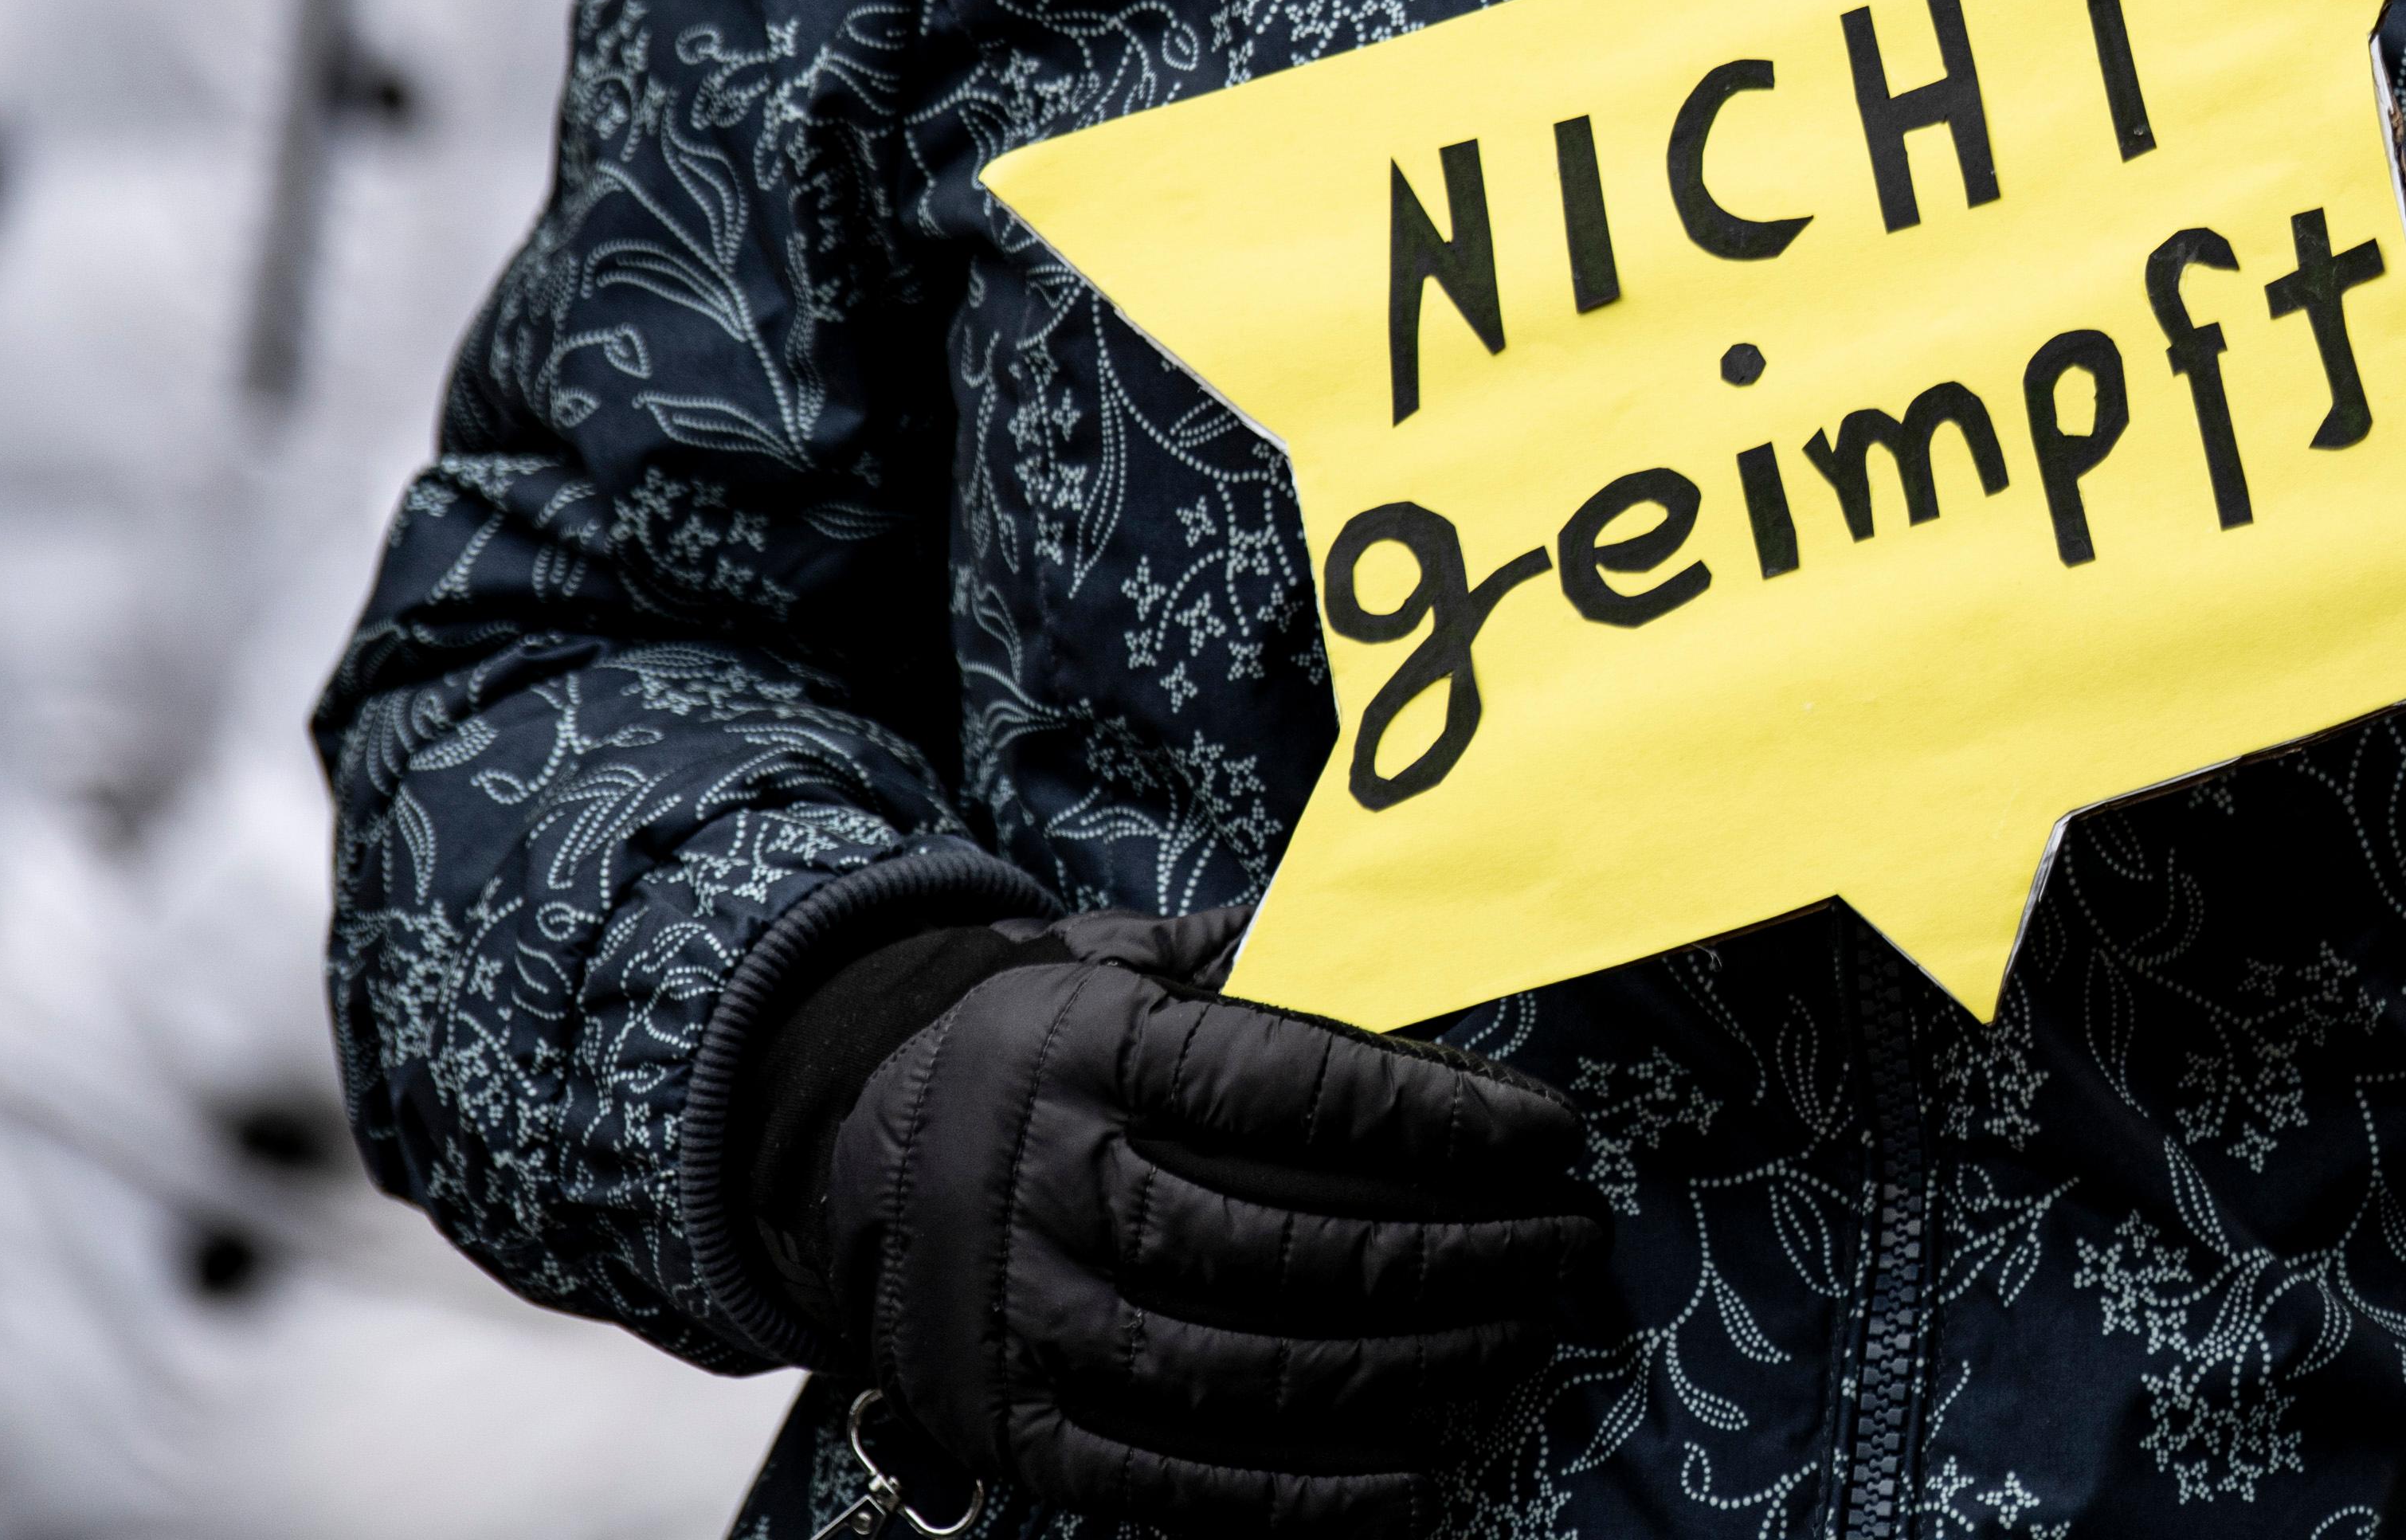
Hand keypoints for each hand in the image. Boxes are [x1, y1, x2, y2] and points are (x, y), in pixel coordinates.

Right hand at [755, 904, 1598, 1539]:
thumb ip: (1244, 958)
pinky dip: (1310, 1497)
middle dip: (1464, 1250)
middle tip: (1569, 1245)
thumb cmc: (1033, 1045)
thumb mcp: (1113, 963)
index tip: (1551, 1132)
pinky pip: (1185, 1480)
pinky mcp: (1022, 1427)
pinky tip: (1418, 1475)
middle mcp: (1063, 1186)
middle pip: (1299, 1239)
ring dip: (1416, 1363)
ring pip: (1257, 1365)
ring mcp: (1038, 1319)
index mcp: (1100, 1055)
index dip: (1445, 1115)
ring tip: (1523, 1340)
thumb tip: (1390, 922)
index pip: (1304, 1089)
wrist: (836, 1145)